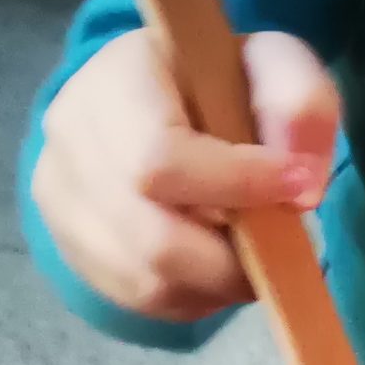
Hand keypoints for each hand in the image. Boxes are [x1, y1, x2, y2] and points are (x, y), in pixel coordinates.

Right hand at [31, 28, 340, 322]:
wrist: (161, 99)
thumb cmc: (223, 82)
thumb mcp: (275, 66)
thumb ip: (300, 103)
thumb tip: (303, 185)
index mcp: (117, 77)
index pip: (161, 158)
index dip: (236, 187)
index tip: (298, 188)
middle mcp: (71, 136)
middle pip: (153, 238)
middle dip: (232, 257)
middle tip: (277, 245)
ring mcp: (61, 196)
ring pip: (149, 279)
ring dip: (216, 282)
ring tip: (249, 252)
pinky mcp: (71, 243)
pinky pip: (142, 298)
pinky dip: (194, 295)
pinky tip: (214, 263)